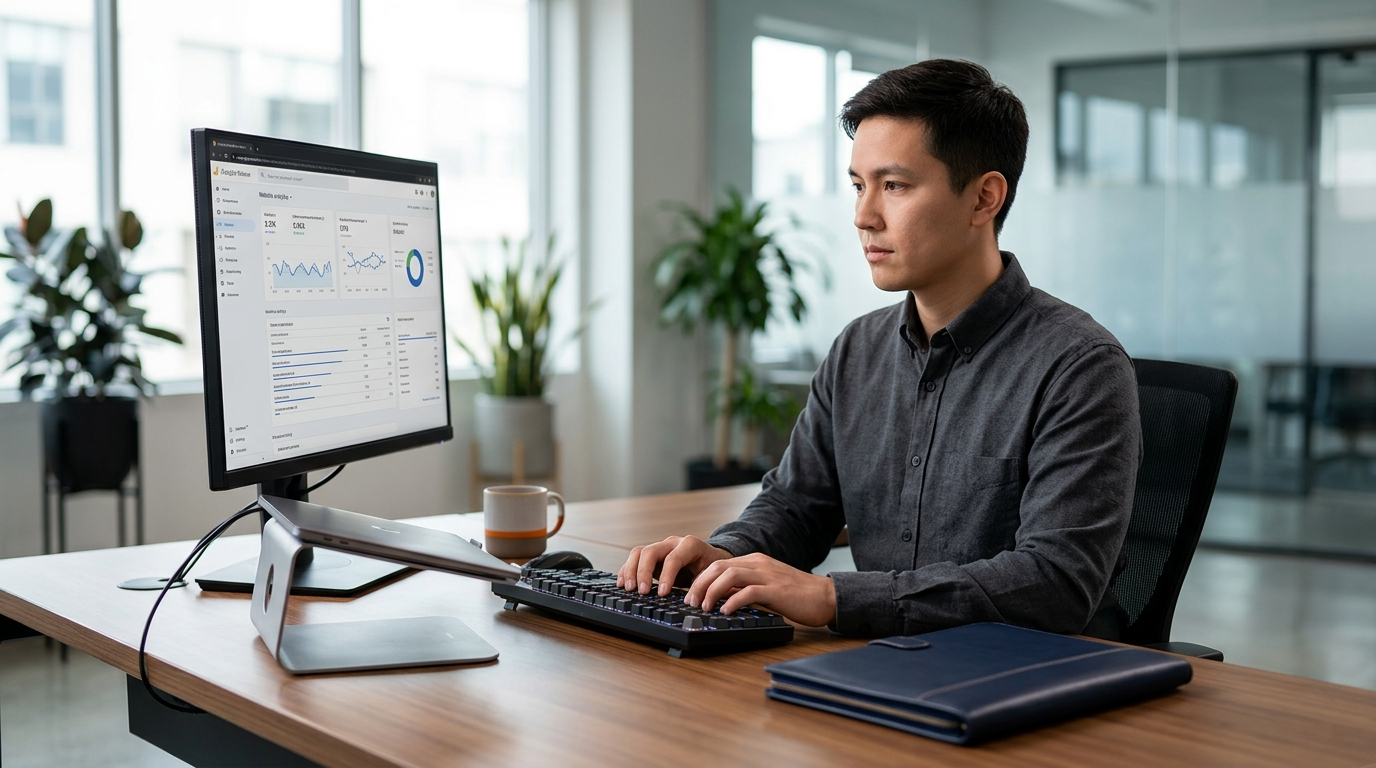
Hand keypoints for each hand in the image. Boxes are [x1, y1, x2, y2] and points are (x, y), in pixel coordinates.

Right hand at [617, 535, 731, 596]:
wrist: (711, 559)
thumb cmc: (712, 569)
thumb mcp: (713, 576)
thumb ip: (704, 585)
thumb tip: (693, 602)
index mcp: (690, 545)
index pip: (673, 558)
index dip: (666, 576)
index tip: (662, 594)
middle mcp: (672, 543)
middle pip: (650, 551)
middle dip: (643, 572)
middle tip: (643, 592)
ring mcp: (660, 548)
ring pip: (639, 552)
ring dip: (631, 571)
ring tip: (629, 589)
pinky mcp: (651, 557)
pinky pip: (634, 559)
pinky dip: (626, 570)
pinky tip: (622, 584)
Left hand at [685, 553, 836, 626]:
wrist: (826, 596)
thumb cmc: (797, 595)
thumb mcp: (766, 587)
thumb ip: (745, 588)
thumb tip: (721, 598)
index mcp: (754, 561)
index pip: (719, 564)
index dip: (701, 579)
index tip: (690, 596)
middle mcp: (758, 564)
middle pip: (719, 567)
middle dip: (700, 584)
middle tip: (690, 602)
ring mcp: (768, 575)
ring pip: (730, 575)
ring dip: (712, 591)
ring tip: (703, 607)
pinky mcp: (777, 590)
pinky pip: (749, 591)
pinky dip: (733, 600)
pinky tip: (725, 611)